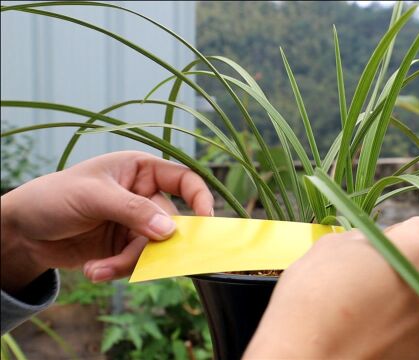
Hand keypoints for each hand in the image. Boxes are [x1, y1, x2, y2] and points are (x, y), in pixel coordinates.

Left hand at [1, 151, 213, 292]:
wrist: (23, 232)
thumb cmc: (53, 197)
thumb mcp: (92, 196)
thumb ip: (133, 211)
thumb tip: (170, 231)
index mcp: (141, 171)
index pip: (184, 179)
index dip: (200, 197)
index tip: (206, 220)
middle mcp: (144, 197)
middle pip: (170, 223)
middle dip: (150, 244)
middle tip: (133, 258)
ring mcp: (136, 224)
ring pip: (155, 249)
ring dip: (129, 263)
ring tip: (98, 269)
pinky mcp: (125, 248)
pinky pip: (138, 264)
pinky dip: (119, 271)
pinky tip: (95, 271)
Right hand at [245, 217, 418, 359]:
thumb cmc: (314, 300)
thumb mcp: (330, 246)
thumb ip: (364, 239)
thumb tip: (371, 246)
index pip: (417, 230)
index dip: (390, 241)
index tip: (368, 259)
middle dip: (403, 274)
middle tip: (366, 290)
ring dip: (405, 307)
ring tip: (368, 321)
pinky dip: (405, 339)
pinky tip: (376, 342)